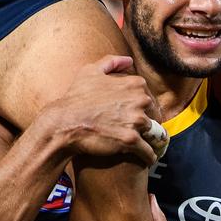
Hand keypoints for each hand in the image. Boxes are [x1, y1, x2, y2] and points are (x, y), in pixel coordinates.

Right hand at [42, 55, 161, 165]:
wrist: (66, 121)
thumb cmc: (77, 96)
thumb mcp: (90, 71)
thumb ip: (111, 62)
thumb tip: (128, 60)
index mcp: (133, 84)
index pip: (149, 96)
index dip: (143, 106)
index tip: (137, 113)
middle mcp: (139, 101)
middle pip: (154, 115)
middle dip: (148, 122)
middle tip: (139, 130)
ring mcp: (136, 121)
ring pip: (154, 133)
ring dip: (150, 140)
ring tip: (144, 145)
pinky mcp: (131, 140)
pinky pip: (148, 152)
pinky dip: (148, 156)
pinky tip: (146, 159)